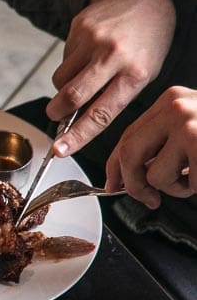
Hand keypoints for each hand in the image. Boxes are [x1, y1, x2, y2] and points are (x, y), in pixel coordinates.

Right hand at [48, 0, 175, 155]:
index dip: (77, 135)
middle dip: (57, 111)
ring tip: (82, 75)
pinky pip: (62, 58)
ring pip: (60, 79)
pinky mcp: (79, 27)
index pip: (101, 113)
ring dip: (63, 86)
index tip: (59, 150)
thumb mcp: (141, 74)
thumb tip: (77, 121)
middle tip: (56, 114)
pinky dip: (69, 64)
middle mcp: (113, 55)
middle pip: (71, 96)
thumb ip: (111, 98)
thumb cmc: (145, 44)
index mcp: (135, 74)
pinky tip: (86, 53)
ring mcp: (94, 39)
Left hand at [106, 86, 196, 208]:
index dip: (116, 165)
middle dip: (133, 184)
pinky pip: (181, 184)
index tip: (112, 184)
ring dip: (173, 189)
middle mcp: (175, 108)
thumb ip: (165, 140)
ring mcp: (187, 125)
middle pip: (129, 154)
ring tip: (195, 179)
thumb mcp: (195, 124)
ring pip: (153, 175)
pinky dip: (193, 189)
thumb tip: (134, 172)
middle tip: (147, 198)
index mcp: (171, 101)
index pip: (129, 135)